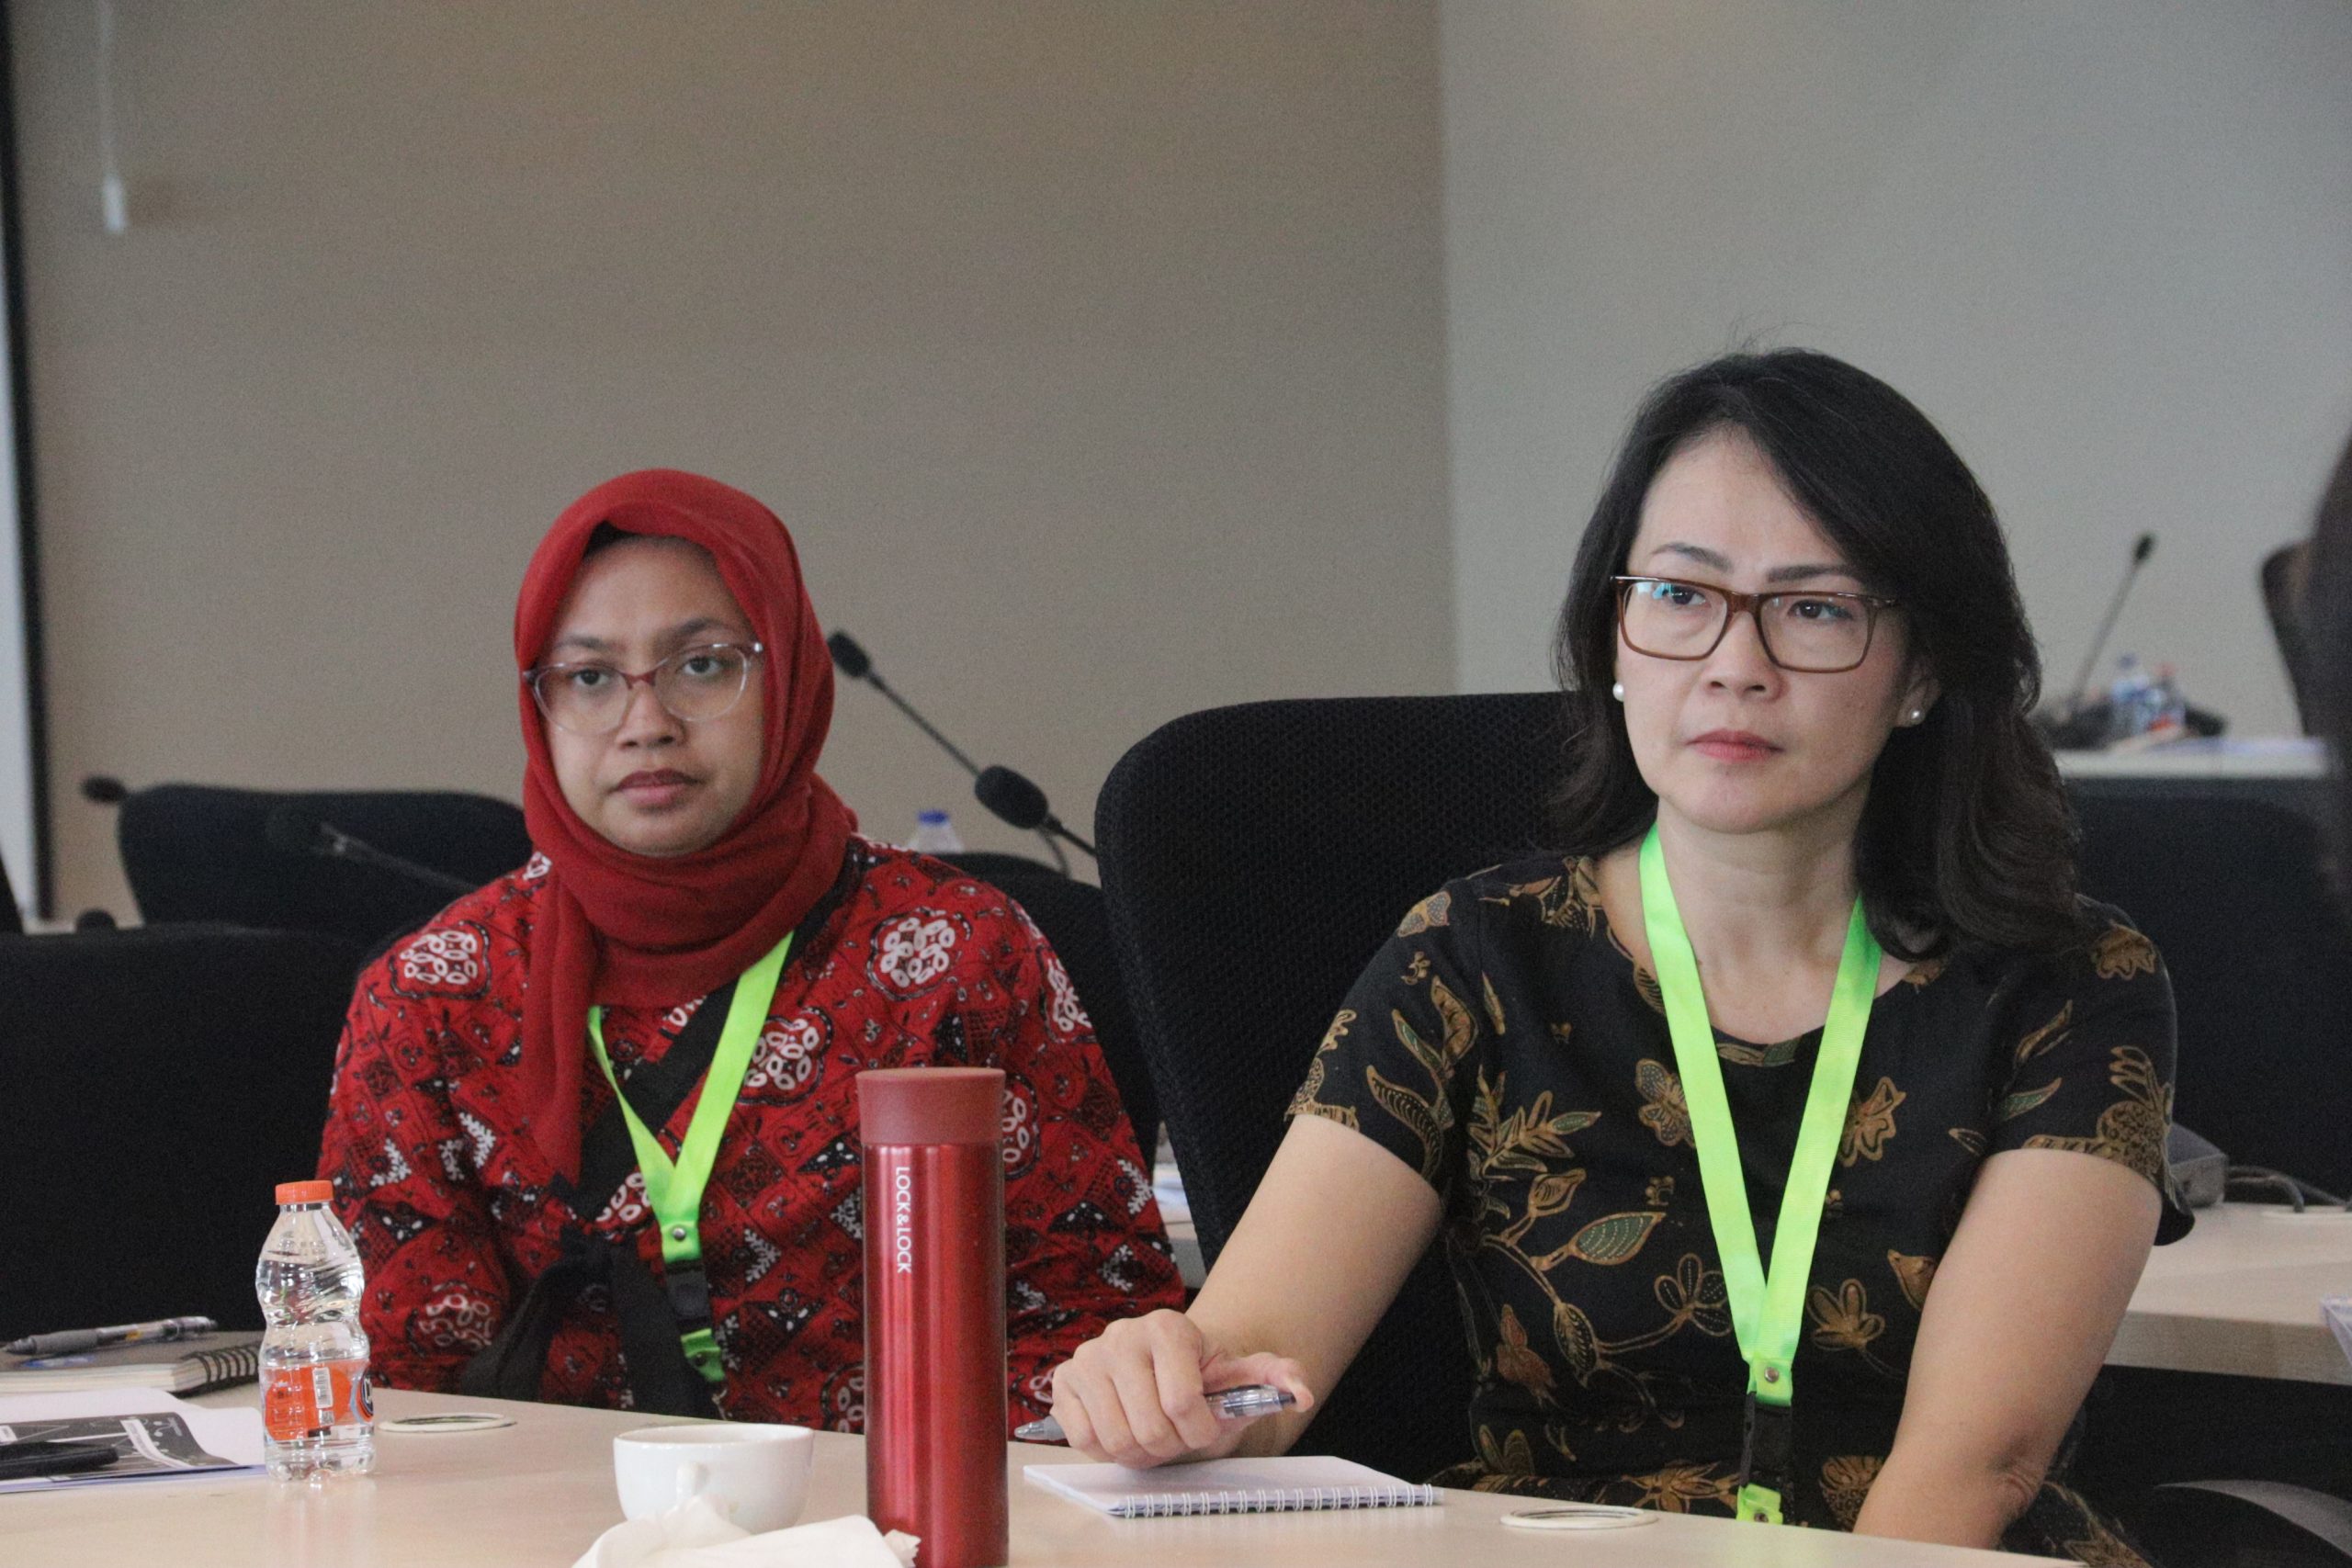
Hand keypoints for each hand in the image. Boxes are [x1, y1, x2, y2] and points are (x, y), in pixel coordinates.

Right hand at [1047, 1310, 1313, 1468]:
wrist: (1166, 1372)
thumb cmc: (1204, 1380)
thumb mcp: (1242, 1378)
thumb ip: (1277, 1378)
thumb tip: (1301, 1392)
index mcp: (1167, 1328)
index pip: (1183, 1401)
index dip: (1200, 1428)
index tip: (1206, 1424)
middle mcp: (1122, 1335)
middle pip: (1149, 1427)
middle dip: (1171, 1444)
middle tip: (1177, 1433)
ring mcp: (1088, 1358)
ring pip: (1115, 1439)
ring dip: (1140, 1451)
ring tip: (1152, 1432)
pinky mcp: (1064, 1383)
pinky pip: (1083, 1439)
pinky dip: (1107, 1448)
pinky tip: (1124, 1428)